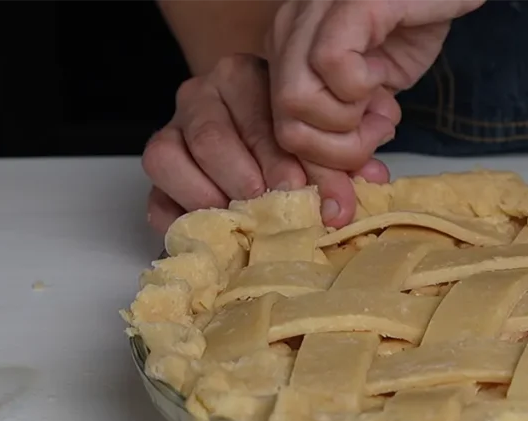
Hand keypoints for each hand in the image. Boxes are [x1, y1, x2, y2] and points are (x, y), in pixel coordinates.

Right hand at [141, 54, 390, 232]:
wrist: (259, 155)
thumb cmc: (297, 148)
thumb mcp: (327, 146)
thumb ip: (346, 159)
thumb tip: (372, 179)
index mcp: (247, 78)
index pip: (263, 116)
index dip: (291, 163)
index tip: (316, 200)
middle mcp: (202, 96)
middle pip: (211, 136)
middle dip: (250, 182)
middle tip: (276, 212)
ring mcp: (172, 132)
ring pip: (169, 158)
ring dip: (210, 197)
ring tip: (245, 222)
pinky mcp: (159, 173)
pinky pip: (154, 195)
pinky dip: (183, 219)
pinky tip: (217, 235)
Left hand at [266, 0, 485, 222]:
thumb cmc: (416, 22)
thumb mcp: (377, 93)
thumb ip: (353, 136)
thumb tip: (342, 200)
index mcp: (289, 55)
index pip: (279, 133)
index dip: (320, 169)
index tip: (365, 171)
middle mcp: (288, 33)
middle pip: (282, 127)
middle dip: (336, 153)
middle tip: (377, 131)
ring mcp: (312, 16)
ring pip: (295, 102)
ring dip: (349, 123)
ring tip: (381, 102)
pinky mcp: (347, 5)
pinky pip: (331, 65)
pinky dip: (361, 87)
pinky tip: (383, 74)